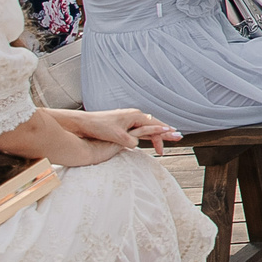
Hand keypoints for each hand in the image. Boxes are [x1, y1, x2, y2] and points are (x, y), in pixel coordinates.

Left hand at [58, 108, 182, 158]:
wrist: (83, 123)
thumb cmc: (98, 127)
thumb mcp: (116, 136)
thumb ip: (130, 141)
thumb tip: (136, 145)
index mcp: (134, 116)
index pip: (155, 125)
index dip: (165, 133)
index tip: (176, 137)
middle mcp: (133, 116)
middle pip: (154, 125)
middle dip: (165, 132)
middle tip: (178, 137)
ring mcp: (128, 119)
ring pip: (147, 127)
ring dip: (156, 135)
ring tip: (165, 141)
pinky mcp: (123, 124)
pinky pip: (139, 129)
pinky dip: (146, 134)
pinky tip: (149, 139)